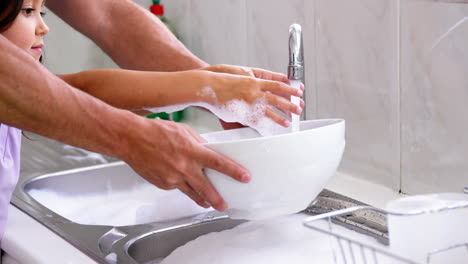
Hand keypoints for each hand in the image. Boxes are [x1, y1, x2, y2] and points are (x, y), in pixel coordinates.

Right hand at [121, 118, 249, 210]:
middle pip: (206, 188)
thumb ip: (198, 144)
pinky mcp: (162, 184)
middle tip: (224, 205)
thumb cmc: (155, 131)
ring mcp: (172, 178)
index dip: (234, 171)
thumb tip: (208, 152)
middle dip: (217, 199)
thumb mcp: (183, 132)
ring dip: (201, 199)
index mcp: (191, 151)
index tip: (245, 177)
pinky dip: (180, 185)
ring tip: (208, 203)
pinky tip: (176, 178)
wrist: (130, 139)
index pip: (218, 163)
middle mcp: (183, 167)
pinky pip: (176, 187)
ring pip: (191, 193)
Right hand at [202, 65, 304, 129]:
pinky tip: (270, 130)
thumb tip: (262, 82)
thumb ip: (253, 78)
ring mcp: (248, 102)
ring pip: (269, 111)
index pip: (278, 85)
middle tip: (299, 108)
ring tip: (288, 121)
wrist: (207, 85)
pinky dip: (264, 126)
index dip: (289, 89)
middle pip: (277, 98)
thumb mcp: (240, 73)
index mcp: (255, 80)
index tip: (298, 93)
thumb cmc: (221, 78)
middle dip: (289, 104)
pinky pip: (256, 121)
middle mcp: (254, 90)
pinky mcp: (241, 113)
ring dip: (280, 117)